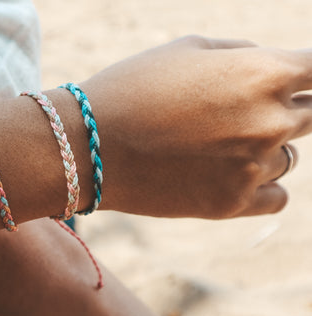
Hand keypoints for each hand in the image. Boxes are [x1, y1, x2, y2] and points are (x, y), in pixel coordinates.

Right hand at [82, 35, 307, 217]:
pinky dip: (264, 183)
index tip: (301, 77)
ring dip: (266, 146)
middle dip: (283, 106)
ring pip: (290, 156)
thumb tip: (273, 66)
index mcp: (264, 73)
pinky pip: (279, 195)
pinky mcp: (232, 204)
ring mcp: (253, 168)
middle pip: (311, 114)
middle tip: (240, 108)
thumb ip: (243, 54)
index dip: (311, 71)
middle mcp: (270, 122)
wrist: (87, 146)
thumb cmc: (131, 88)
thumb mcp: (186, 49)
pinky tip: (235, 173)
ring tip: (218, 142)